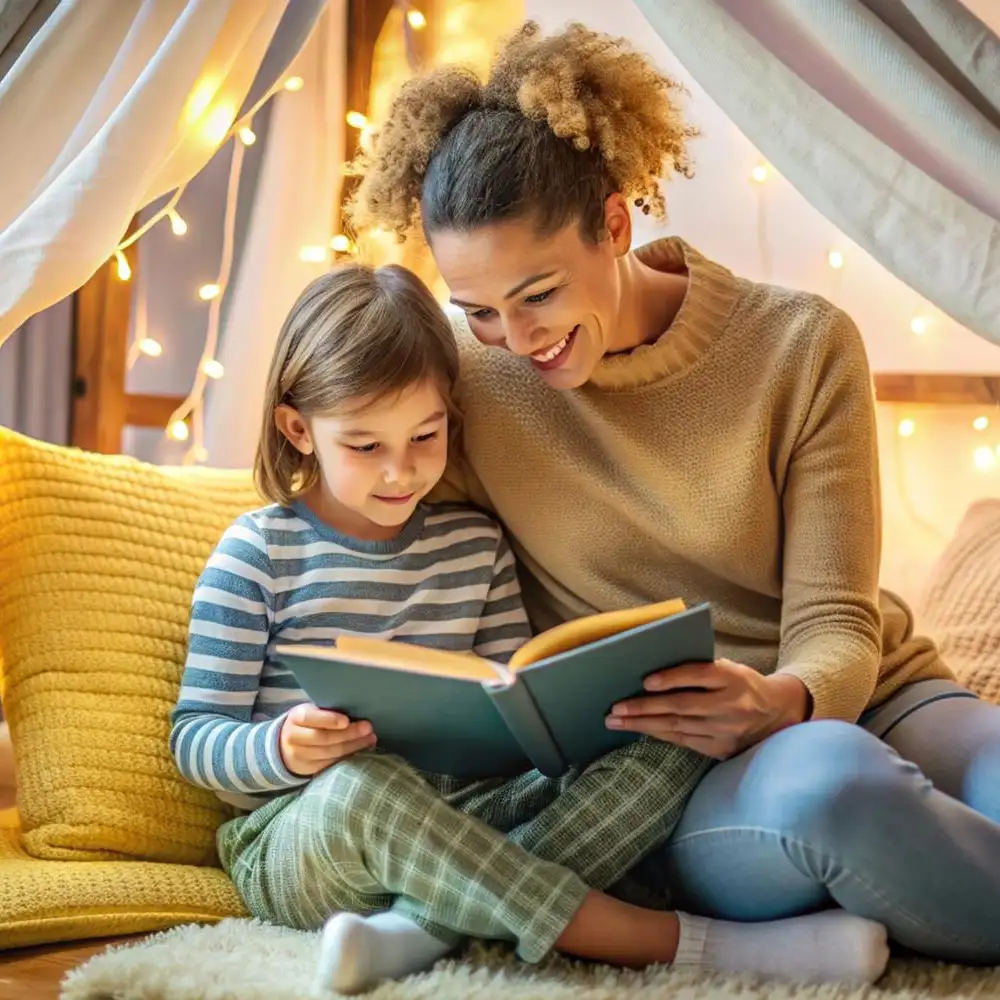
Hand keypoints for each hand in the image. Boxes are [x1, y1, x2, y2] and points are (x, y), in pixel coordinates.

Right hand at [279, 703, 376, 776]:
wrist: (285, 746)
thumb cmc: (307, 722)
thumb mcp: (311, 712)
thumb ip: (326, 710)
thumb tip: (355, 707)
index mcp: (296, 718)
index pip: (310, 718)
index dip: (329, 720)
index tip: (346, 720)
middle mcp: (295, 737)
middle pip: (323, 737)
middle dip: (348, 734)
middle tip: (368, 728)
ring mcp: (300, 756)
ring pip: (329, 753)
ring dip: (353, 746)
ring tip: (370, 739)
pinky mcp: (309, 769)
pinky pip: (331, 763)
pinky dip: (348, 757)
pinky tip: (361, 750)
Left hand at [606, 660, 810, 758]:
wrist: (778, 713)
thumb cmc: (743, 684)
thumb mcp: (730, 669)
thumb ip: (701, 669)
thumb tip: (656, 668)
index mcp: (733, 678)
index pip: (698, 675)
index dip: (671, 678)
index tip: (645, 681)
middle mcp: (731, 705)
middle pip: (681, 706)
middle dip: (644, 708)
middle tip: (615, 708)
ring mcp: (727, 730)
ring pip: (678, 727)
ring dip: (643, 725)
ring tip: (617, 721)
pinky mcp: (722, 749)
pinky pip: (685, 742)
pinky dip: (661, 735)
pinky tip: (641, 731)